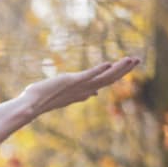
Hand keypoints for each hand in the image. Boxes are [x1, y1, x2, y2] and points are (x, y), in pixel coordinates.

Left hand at [20, 56, 139, 117]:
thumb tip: (92, 93)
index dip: (117, 74)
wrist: (30, 107)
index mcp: (83, 92)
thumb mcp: (64, 94)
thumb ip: (79, 93)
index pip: (104, 82)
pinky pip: (88, 76)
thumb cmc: (42, 100)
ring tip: (131, 59)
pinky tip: (109, 63)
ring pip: (104, 78)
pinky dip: (98, 70)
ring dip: (118, 69)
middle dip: (124, 69)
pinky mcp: (71, 82)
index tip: (128, 65)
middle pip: (109, 79)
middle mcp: (83, 90)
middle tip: (137, 59)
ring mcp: (78, 87)